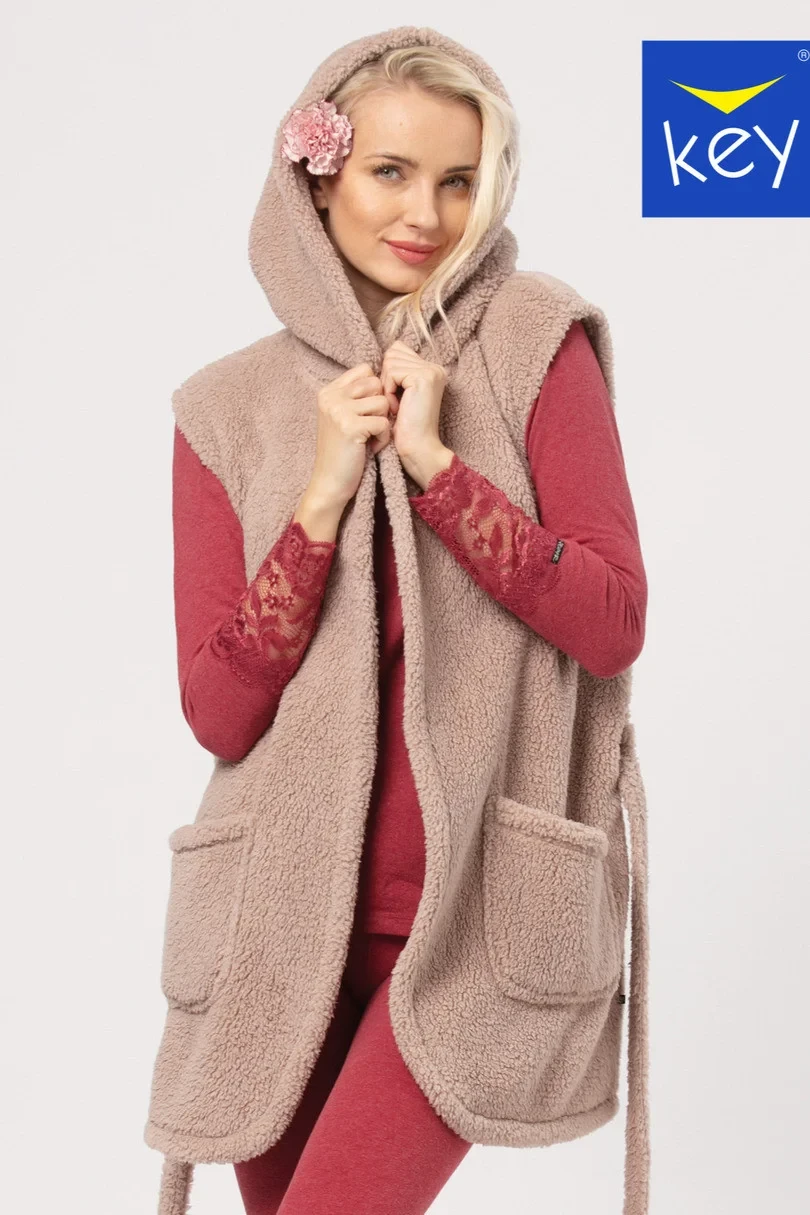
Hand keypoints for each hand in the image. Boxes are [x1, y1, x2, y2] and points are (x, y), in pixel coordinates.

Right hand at [307, 362, 392, 508]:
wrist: (330, 483)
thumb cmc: (343, 451)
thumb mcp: (343, 417)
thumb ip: (356, 396)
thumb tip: (384, 377)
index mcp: (328, 391)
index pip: (365, 370)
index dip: (375, 389)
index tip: (369, 412)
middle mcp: (331, 397)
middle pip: (375, 383)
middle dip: (380, 405)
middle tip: (371, 426)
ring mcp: (338, 411)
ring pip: (382, 402)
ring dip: (383, 423)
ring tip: (370, 438)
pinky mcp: (350, 427)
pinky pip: (384, 423)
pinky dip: (383, 438)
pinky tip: (371, 448)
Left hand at [380, 341, 448, 472]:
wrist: (418, 448)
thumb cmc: (406, 427)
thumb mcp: (401, 394)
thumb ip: (398, 372)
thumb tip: (384, 354)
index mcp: (432, 370)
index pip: (398, 350)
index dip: (388, 373)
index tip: (395, 397)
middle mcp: (435, 367)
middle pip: (393, 353)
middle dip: (386, 377)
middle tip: (396, 403)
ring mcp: (431, 371)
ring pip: (391, 361)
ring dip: (387, 386)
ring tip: (397, 406)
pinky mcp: (423, 377)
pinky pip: (392, 372)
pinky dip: (389, 391)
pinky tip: (398, 408)